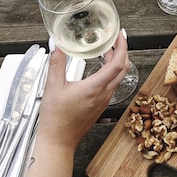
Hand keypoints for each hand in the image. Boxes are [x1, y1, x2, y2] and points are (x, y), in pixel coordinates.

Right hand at [37, 30, 129, 150]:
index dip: (122, 47)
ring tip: (107, 49)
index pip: (117, 64)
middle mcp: (104, 94)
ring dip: (116, 61)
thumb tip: (56, 45)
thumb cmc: (56, 119)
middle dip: (122, 50)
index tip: (120, 35)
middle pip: (123, 69)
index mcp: (95, 88)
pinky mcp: (101, 105)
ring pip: (118, 77)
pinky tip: (100, 67)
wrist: (58, 141)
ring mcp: (104, 100)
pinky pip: (112, 84)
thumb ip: (56, 63)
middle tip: (115, 38)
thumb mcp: (53, 87)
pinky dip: (111, 72)